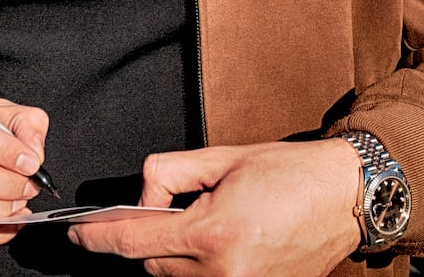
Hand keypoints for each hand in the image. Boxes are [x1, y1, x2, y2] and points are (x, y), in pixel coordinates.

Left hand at [68, 139, 361, 276]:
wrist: (347, 197)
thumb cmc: (291, 173)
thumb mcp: (222, 158)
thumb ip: (169, 173)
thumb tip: (144, 194)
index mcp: (211, 232)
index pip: (133, 241)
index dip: (97, 237)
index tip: (77, 232)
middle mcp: (221, 270)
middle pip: (151, 265)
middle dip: (147, 237)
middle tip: (161, 208)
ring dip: (176, 254)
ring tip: (209, 219)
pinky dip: (201, 266)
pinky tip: (223, 238)